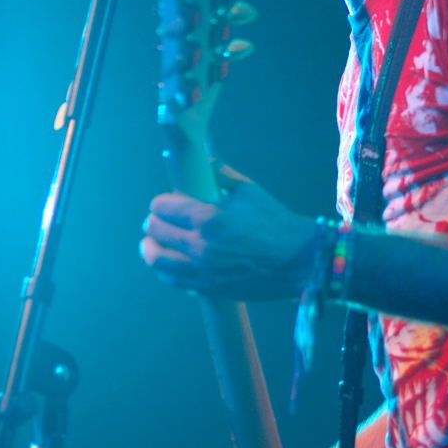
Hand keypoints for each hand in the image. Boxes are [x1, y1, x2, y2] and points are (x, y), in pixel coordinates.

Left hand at [140, 170, 317, 299]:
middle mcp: (201, 246)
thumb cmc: (275, 222)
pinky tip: (167, 262)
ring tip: (150, 242)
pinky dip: (164, 269)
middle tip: (155, 219)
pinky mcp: (208, 288)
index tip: (164, 201)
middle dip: (153, 222)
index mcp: (209, 218)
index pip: (165, 207)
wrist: (297, 260)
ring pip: (158, 260)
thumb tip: (203, 159)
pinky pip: (174, 280)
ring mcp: (202, 271)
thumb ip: (220, 174)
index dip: (161, 202)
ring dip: (150, 248)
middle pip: (156, 232)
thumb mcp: (249, 191)